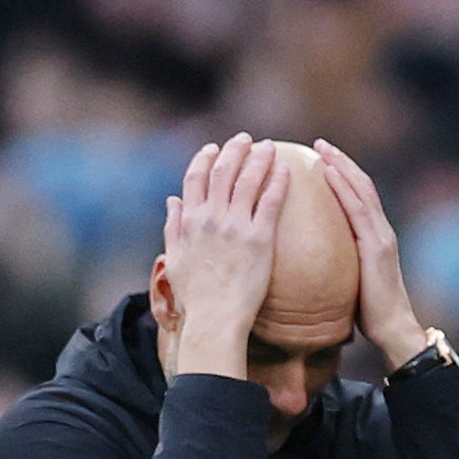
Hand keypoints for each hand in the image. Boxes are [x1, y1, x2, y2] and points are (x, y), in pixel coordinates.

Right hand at [165, 134, 289, 376]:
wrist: (215, 319)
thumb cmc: (194, 297)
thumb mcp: (174, 259)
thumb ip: (173, 226)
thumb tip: (172, 201)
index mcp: (189, 221)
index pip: (195, 178)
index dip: (205, 158)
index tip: (213, 148)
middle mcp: (211, 217)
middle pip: (224, 171)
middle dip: (234, 149)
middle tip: (246, 139)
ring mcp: (236, 226)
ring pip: (248, 180)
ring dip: (259, 158)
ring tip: (270, 147)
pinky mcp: (260, 239)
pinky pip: (271, 202)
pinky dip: (277, 182)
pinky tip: (286, 170)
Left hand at [314, 139, 427, 370]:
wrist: (394, 329)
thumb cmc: (371, 314)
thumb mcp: (354, 281)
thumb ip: (342, 265)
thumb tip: (316, 262)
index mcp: (377, 238)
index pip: (360, 198)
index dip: (344, 175)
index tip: (324, 159)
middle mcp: (382, 232)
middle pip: (361, 186)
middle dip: (341, 161)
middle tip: (319, 143)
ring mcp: (381, 237)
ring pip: (361, 191)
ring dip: (341, 166)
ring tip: (322, 149)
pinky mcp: (376, 247)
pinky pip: (357, 211)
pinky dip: (343, 188)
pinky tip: (328, 173)